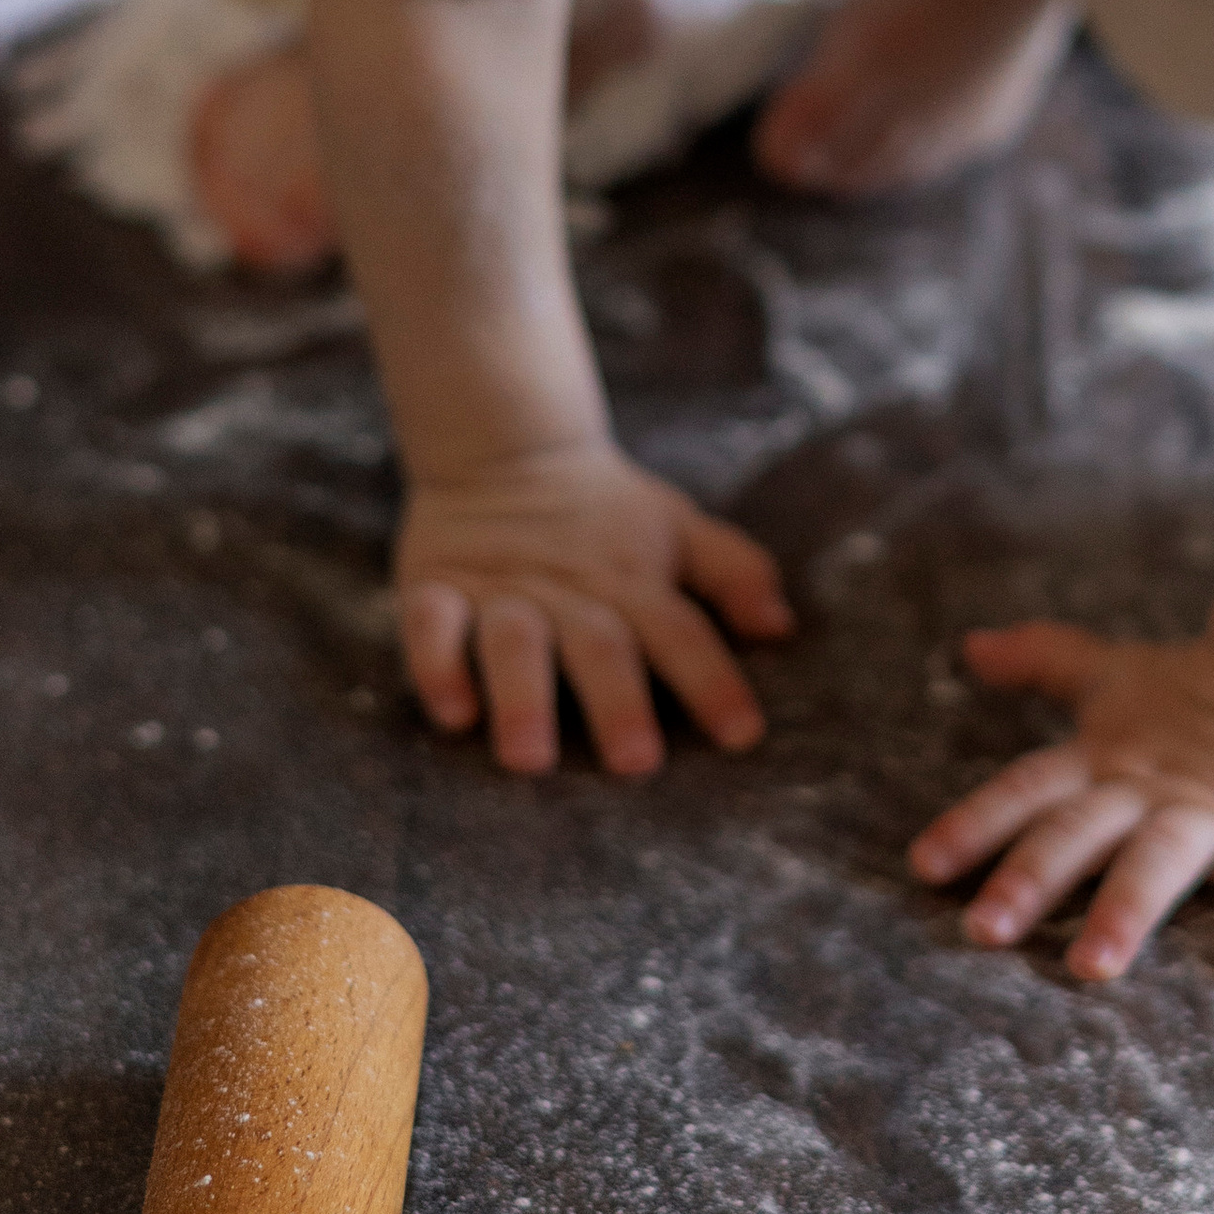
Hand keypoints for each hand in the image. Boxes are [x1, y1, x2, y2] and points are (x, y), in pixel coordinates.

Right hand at [396, 442, 791, 778]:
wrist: (507, 450)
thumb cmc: (609, 514)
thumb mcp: (680, 529)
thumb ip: (735, 572)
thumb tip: (782, 626)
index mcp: (635, 582)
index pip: (683, 632)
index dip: (713, 681)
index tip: (743, 736)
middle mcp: (572, 591)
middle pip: (600, 646)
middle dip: (619, 703)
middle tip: (636, 763)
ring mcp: (502, 590)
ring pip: (513, 642)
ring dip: (522, 698)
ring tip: (530, 759)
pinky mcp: (438, 586)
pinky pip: (431, 626)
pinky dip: (438, 666)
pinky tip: (454, 714)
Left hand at [909, 624, 1213, 988]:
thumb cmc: (1197, 692)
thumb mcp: (1114, 675)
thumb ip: (1045, 661)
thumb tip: (972, 645)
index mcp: (1105, 759)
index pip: (1029, 788)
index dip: (976, 822)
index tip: (925, 866)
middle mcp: (1149, 787)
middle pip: (1081, 829)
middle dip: (1032, 875)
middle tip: (985, 930)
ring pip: (1162, 859)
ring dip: (1126, 910)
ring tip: (1093, 967)